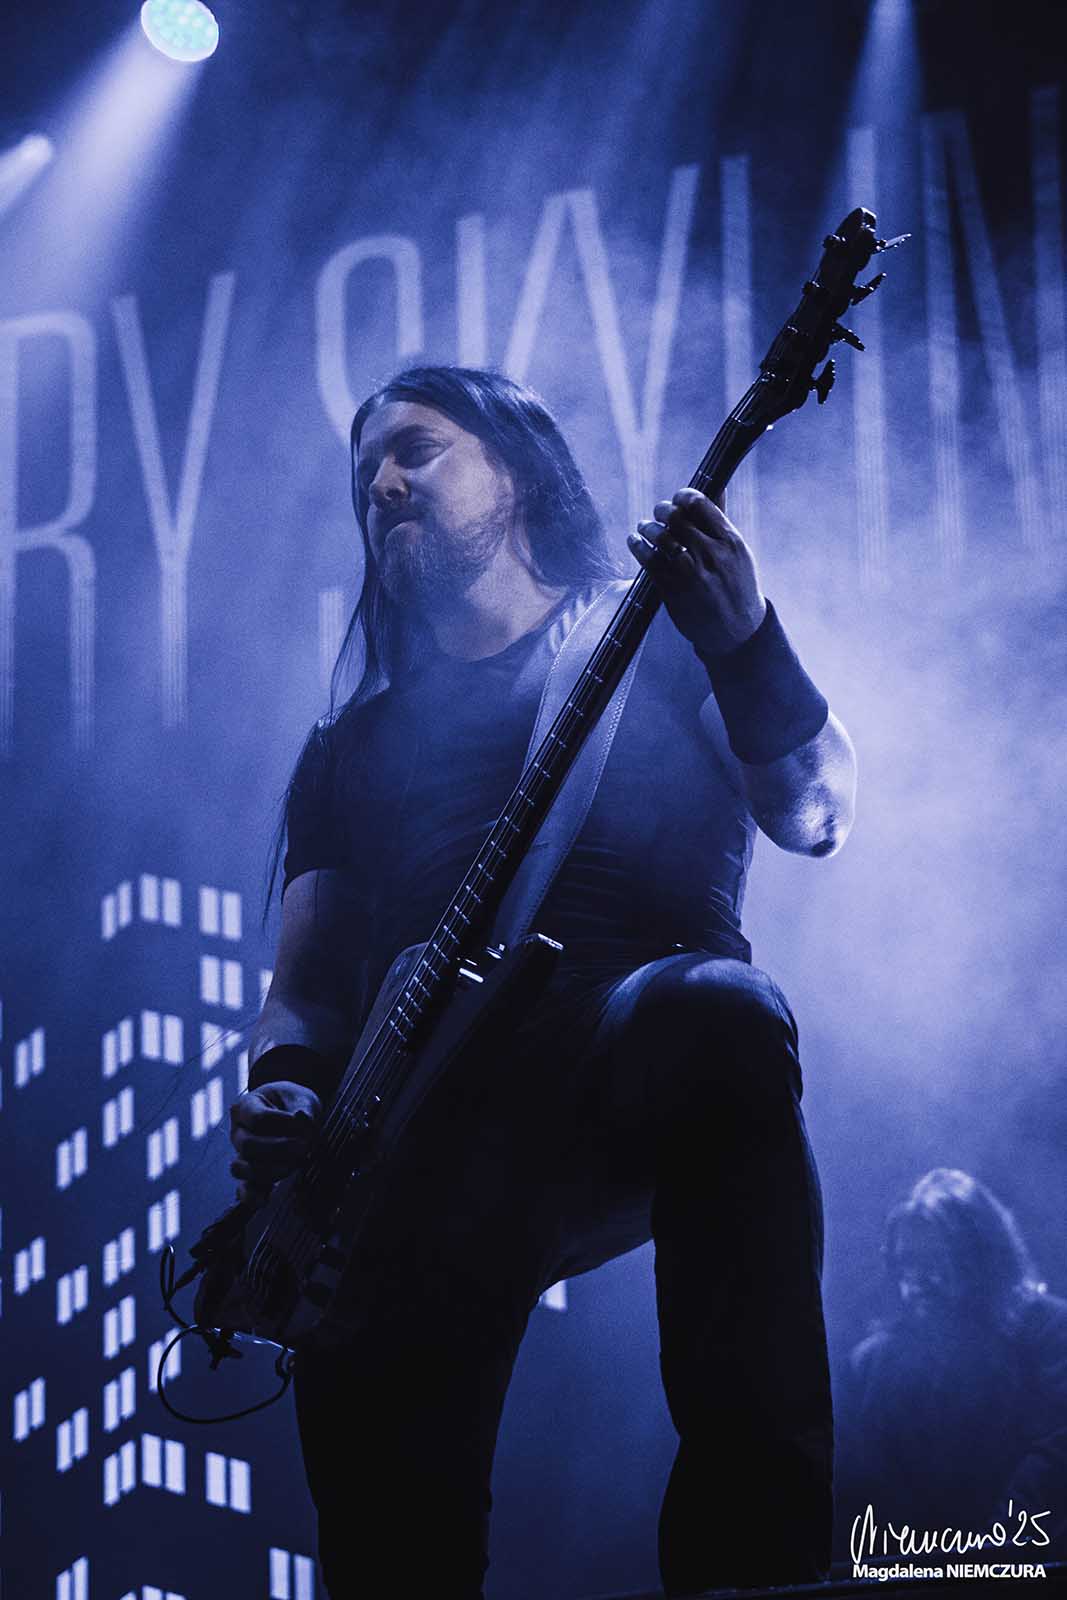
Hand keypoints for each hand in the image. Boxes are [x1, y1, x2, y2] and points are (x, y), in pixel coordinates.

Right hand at [229, 1080, 322, 1205]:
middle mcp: (238, 1132)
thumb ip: (304, 1109)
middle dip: (278, 1149)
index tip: (304, 1124)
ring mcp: (241, 1154)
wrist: (292, 1112)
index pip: (258, 1119)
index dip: (283, 1123)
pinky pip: (243, 1189)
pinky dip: (252, 1196)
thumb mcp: (301, 1098)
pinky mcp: (250, 1174)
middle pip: (247, 1145)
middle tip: (304, 1147)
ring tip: (293, 1165)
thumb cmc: (293, 1102)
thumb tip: (302, 1118)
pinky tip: (266, 1200)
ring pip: (241, 1168)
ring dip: (268, 1171)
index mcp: (246, 1106)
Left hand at [627, 488, 766, 654]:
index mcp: (731, 542)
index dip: (683, 496)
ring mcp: (691, 573)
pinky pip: (648, 560)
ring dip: (647, 527)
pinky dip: (637, 546)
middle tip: (658, 512)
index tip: (678, 498)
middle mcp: (711, 555)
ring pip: (660, 537)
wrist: (736, 631)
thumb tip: (715, 486)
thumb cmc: (737, 586)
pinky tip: (634, 541)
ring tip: (644, 527)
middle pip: (677, 518)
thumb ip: (721, 520)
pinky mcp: (673, 589)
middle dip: (663, 510)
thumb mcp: (738, 552)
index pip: (701, 504)